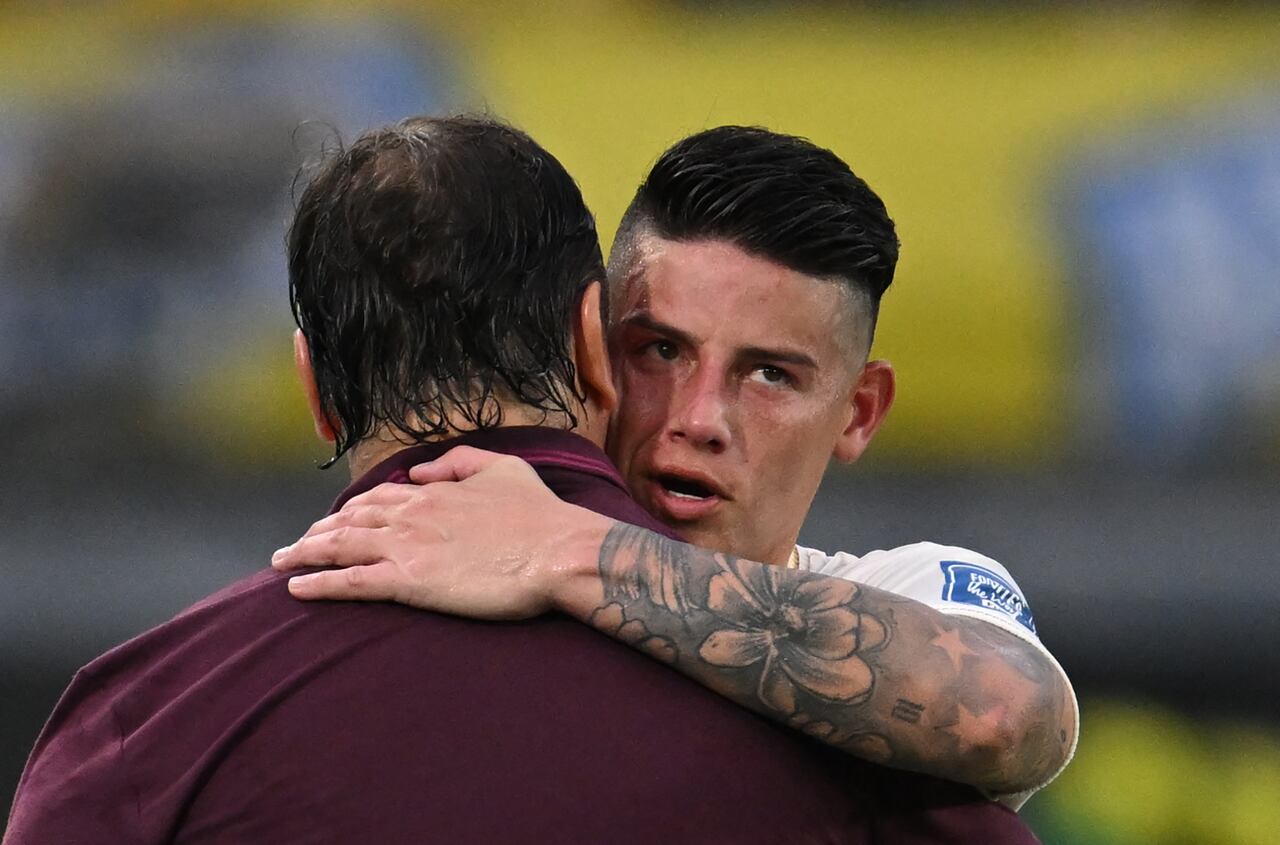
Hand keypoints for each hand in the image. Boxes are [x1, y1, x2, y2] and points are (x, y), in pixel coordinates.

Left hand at [271, 446, 612, 619]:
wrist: (557, 551)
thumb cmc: (540, 516)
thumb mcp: (504, 469)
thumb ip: (459, 463)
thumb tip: (422, 471)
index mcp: (433, 492)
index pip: (378, 497)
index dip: (351, 509)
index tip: (334, 520)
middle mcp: (411, 515)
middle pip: (349, 520)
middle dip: (318, 531)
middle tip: (296, 545)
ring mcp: (406, 548)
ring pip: (340, 547)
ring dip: (305, 553)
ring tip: (282, 562)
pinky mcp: (408, 582)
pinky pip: (350, 582)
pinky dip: (319, 584)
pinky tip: (297, 589)